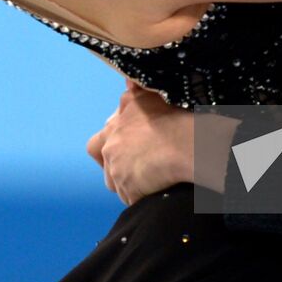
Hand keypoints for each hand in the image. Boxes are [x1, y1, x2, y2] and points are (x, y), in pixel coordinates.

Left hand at [86, 80, 193, 205]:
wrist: (186, 143)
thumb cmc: (171, 116)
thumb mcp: (148, 96)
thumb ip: (134, 90)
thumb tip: (127, 82)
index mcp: (112, 128)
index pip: (96, 144)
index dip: (108, 147)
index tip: (123, 149)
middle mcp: (110, 150)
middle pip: (107, 166)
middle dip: (117, 168)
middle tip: (138, 167)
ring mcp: (118, 172)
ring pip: (118, 184)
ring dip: (129, 183)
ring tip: (150, 179)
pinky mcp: (130, 191)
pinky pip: (132, 199)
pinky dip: (142, 196)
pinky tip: (157, 189)